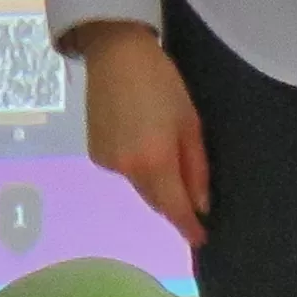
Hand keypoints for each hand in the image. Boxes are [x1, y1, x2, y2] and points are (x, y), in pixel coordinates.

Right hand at [68, 23, 209, 247]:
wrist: (115, 56)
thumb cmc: (163, 84)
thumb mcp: (190, 124)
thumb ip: (196, 169)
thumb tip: (200, 206)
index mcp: (154, 162)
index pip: (174, 207)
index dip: (187, 227)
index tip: (201, 241)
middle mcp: (126, 170)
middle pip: (155, 199)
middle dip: (173, 204)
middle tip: (193, 205)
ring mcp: (107, 163)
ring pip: (139, 186)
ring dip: (156, 184)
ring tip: (167, 160)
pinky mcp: (95, 153)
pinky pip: (124, 171)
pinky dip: (137, 168)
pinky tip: (143, 144)